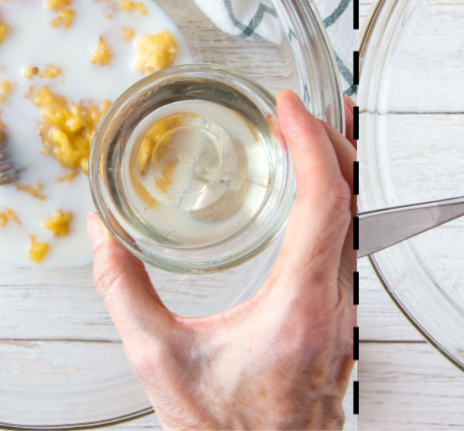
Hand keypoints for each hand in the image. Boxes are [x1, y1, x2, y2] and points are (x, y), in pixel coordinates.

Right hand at [88, 91, 356, 429]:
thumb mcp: (160, 361)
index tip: (287, 108)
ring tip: (325, 133)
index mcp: (299, 309)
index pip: (324, 204)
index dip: (311, 145)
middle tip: (317, 102)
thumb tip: (102, 234)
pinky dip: (342, 207)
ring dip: (345, 173)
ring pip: (362, 225)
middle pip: (356, 203)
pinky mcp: (343, 324)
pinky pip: (354, 248)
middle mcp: (336, 308)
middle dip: (338, 143)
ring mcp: (347, 317)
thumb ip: (124, 292)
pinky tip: (322, 195)